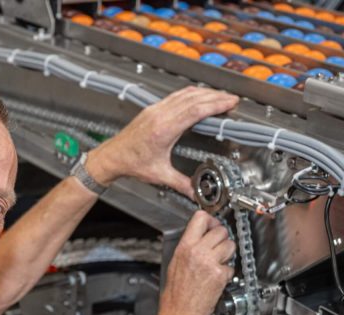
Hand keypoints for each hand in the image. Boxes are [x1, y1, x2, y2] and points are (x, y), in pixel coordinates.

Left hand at [86, 87, 238, 197]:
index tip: (229, 102)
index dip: (215, 104)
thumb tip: (195, 192)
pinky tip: (198, 95)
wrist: (112, 157)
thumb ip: (181, 183)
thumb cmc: (131, 163)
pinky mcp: (152, 109)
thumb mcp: (159, 175)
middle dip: (215, 96)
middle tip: (231, 98)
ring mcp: (155, 110)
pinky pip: (175, 96)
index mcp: (163, 129)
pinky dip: (191, 94)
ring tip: (219, 96)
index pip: (195, 110)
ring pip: (184, 94)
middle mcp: (159, 115)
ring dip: (204, 93)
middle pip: (193, 98)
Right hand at [160, 211, 234, 314]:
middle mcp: (198, 252)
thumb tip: (200, 237)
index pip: (201, 218)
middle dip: (222, 237)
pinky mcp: (220, 275)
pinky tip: (217, 277)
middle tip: (218, 246)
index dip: (210, 220)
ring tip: (219, 261)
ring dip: (227, 252)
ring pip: (230, 244)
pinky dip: (227, 271)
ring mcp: (210, 263)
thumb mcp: (175, 264)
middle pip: (220, 230)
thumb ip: (188, 247)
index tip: (212, 225)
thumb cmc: (175, 294)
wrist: (179, 314)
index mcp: (184, 247)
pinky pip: (230, 265)